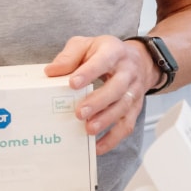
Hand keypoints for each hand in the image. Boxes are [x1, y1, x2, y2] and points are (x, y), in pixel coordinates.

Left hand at [46, 36, 155, 154]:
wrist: (139, 60)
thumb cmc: (107, 53)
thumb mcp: (86, 45)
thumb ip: (69, 56)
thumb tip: (52, 72)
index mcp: (114, 52)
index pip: (103, 61)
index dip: (89, 72)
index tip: (72, 83)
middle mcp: (127, 71)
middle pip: (117, 87)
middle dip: (99, 101)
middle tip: (80, 112)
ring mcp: (133, 91)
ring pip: (123, 107)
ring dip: (106, 120)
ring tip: (89, 129)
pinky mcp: (134, 107)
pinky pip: (127, 125)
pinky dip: (113, 138)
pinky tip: (98, 146)